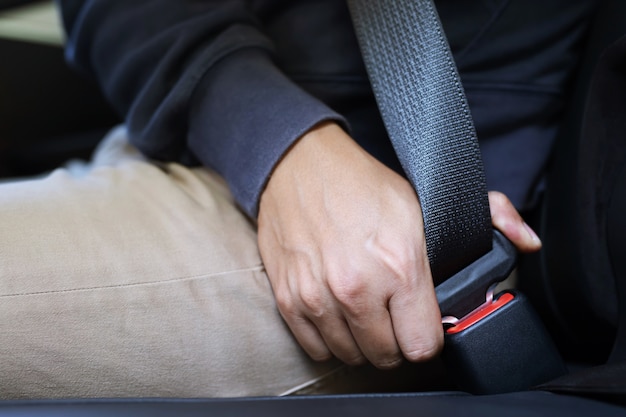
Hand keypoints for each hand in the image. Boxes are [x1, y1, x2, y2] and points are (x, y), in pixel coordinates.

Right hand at [258, 122, 539, 368]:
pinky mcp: (289, 298)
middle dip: (397, 340)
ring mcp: (319, 296)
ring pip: (352, 355)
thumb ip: (491, 217)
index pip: (423, 344)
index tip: (423, 322)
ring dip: (363, 340)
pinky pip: (316, 348)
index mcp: (400, 264)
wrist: (299, 165)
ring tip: (366, 311)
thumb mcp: (428, 196)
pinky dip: (331, 339)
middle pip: (388, 355)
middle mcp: (357, 287)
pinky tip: (339, 313)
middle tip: (394, 314)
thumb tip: (529, 242)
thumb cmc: (362, 184)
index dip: (428, 336)